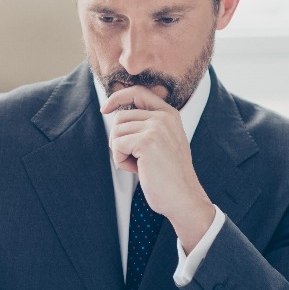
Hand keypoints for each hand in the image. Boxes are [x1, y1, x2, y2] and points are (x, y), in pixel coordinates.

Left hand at [101, 85, 215, 250]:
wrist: (183, 197)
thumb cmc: (169, 175)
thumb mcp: (163, 142)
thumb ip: (147, 126)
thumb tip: (116, 114)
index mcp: (169, 114)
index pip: (137, 92)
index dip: (118, 97)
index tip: (105, 109)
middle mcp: (164, 116)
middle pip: (121, 117)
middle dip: (120, 140)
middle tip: (136, 159)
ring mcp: (156, 127)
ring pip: (117, 131)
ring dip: (120, 152)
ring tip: (139, 166)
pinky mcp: (146, 141)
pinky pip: (117, 145)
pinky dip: (121, 160)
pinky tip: (137, 170)